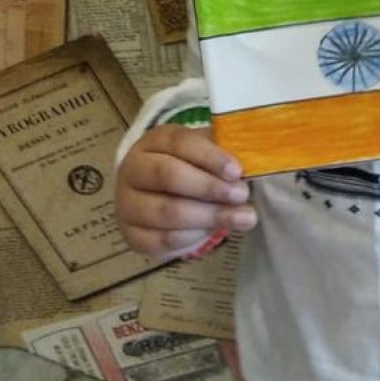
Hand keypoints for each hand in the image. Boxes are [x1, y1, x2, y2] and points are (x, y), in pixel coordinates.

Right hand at [115, 123, 256, 261]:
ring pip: (166, 212)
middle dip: (209, 188)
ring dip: (208, 217)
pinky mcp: (132, 236)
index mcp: (154, 141)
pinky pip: (163, 240)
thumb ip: (223, 157)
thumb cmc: (189, 167)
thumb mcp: (204, 152)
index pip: (180, 142)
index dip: (210, 157)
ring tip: (242, 218)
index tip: (237, 171)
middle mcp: (133, 169)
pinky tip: (216, 231)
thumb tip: (252, 166)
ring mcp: (127, 204)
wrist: (155, 195)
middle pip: (169, 176)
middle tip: (242, 196)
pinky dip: (194, 236)